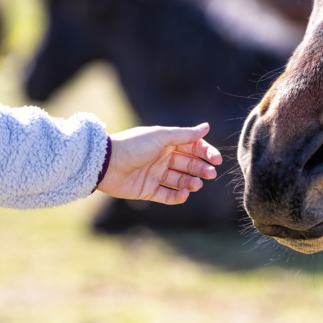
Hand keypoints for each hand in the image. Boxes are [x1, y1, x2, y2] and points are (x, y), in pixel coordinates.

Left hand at [96, 123, 222, 204]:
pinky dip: (177, 196)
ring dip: (191, 182)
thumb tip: (207, 127)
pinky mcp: (148, 191)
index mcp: (166, 143)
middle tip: (210, 174)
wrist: (106, 164)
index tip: (216, 160)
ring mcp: (155, 175)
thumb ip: (185, 135)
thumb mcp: (161, 137)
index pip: (192, 148)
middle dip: (201, 169)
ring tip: (195, 184)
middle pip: (188, 165)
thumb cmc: (134, 145)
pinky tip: (184, 193)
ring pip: (180, 180)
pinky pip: (167, 195)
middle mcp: (162, 159)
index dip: (205, 153)